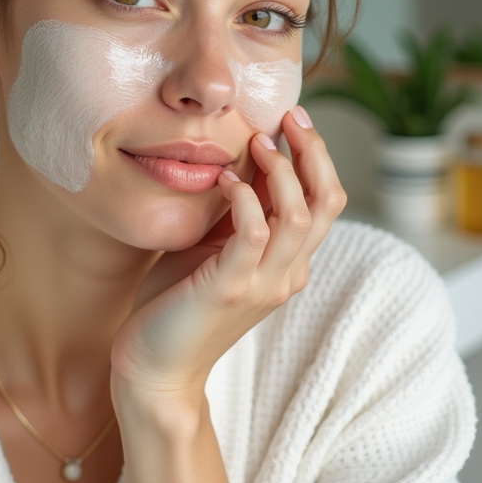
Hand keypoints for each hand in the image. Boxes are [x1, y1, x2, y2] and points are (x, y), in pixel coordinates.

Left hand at [111, 106, 347, 398]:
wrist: (154, 366)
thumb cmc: (176, 302)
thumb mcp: (214, 246)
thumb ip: (235, 212)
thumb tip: (241, 159)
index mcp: (287, 262)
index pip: (326, 201)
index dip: (316, 156)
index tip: (293, 118)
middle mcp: (287, 273)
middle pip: (327, 202)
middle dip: (312, 152)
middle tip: (289, 116)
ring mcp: (263, 284)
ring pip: (299, 216)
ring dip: (280, 171)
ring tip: (256, 142)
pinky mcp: (230, 290)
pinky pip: (254, 235)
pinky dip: (245, 200)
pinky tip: (225, 181)